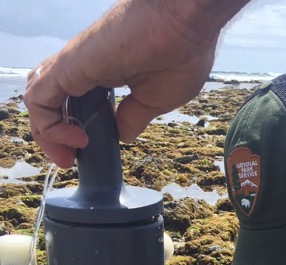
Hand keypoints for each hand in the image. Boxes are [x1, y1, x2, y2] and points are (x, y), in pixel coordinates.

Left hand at [24, 0, 249, 166]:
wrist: (186, 23)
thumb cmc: (182, 52)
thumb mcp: (156, 101)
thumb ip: (134, 117)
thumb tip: (123, 135)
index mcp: (104, 74)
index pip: (72, 103)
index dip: (71, 130)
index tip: (88, 151)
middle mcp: (84, 69)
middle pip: (49, 102)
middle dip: (52, 137)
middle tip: (70, 160)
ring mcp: (74, 66)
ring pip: (38, 100)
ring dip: (45, 134)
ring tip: (69, 154)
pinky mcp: (69, 66)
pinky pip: (39, 99)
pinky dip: (47, 125)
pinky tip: (76, 138)